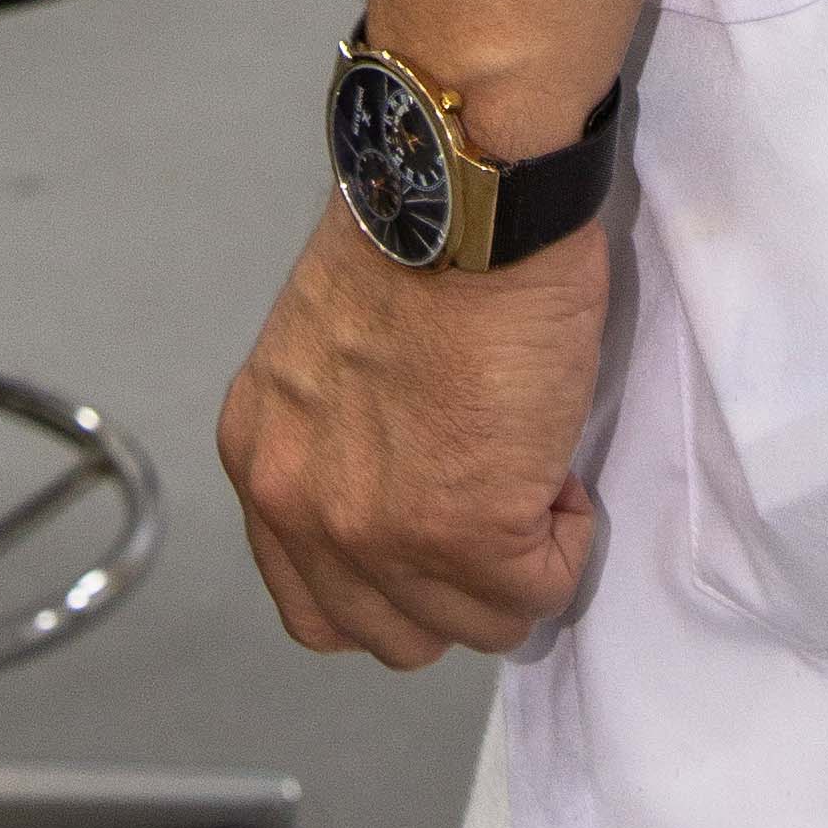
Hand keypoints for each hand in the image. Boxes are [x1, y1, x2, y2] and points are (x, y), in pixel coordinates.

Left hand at [218, 196, 604, 668]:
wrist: (463, 193)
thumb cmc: (413, 240)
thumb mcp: (325, 358)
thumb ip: (339, 444)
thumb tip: (400, 494)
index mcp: (261, 457)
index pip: (314, 605)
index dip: (393, 583)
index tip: (435, 533)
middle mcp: (301, 508)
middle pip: (395, 634)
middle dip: (456, 585)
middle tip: (492, 501)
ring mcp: (381, 530)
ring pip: (477, 625)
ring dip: (518, 561)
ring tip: (526, 465)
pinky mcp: (469, 529)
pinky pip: (543, 588)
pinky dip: (566, 538)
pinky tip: (552, 461)